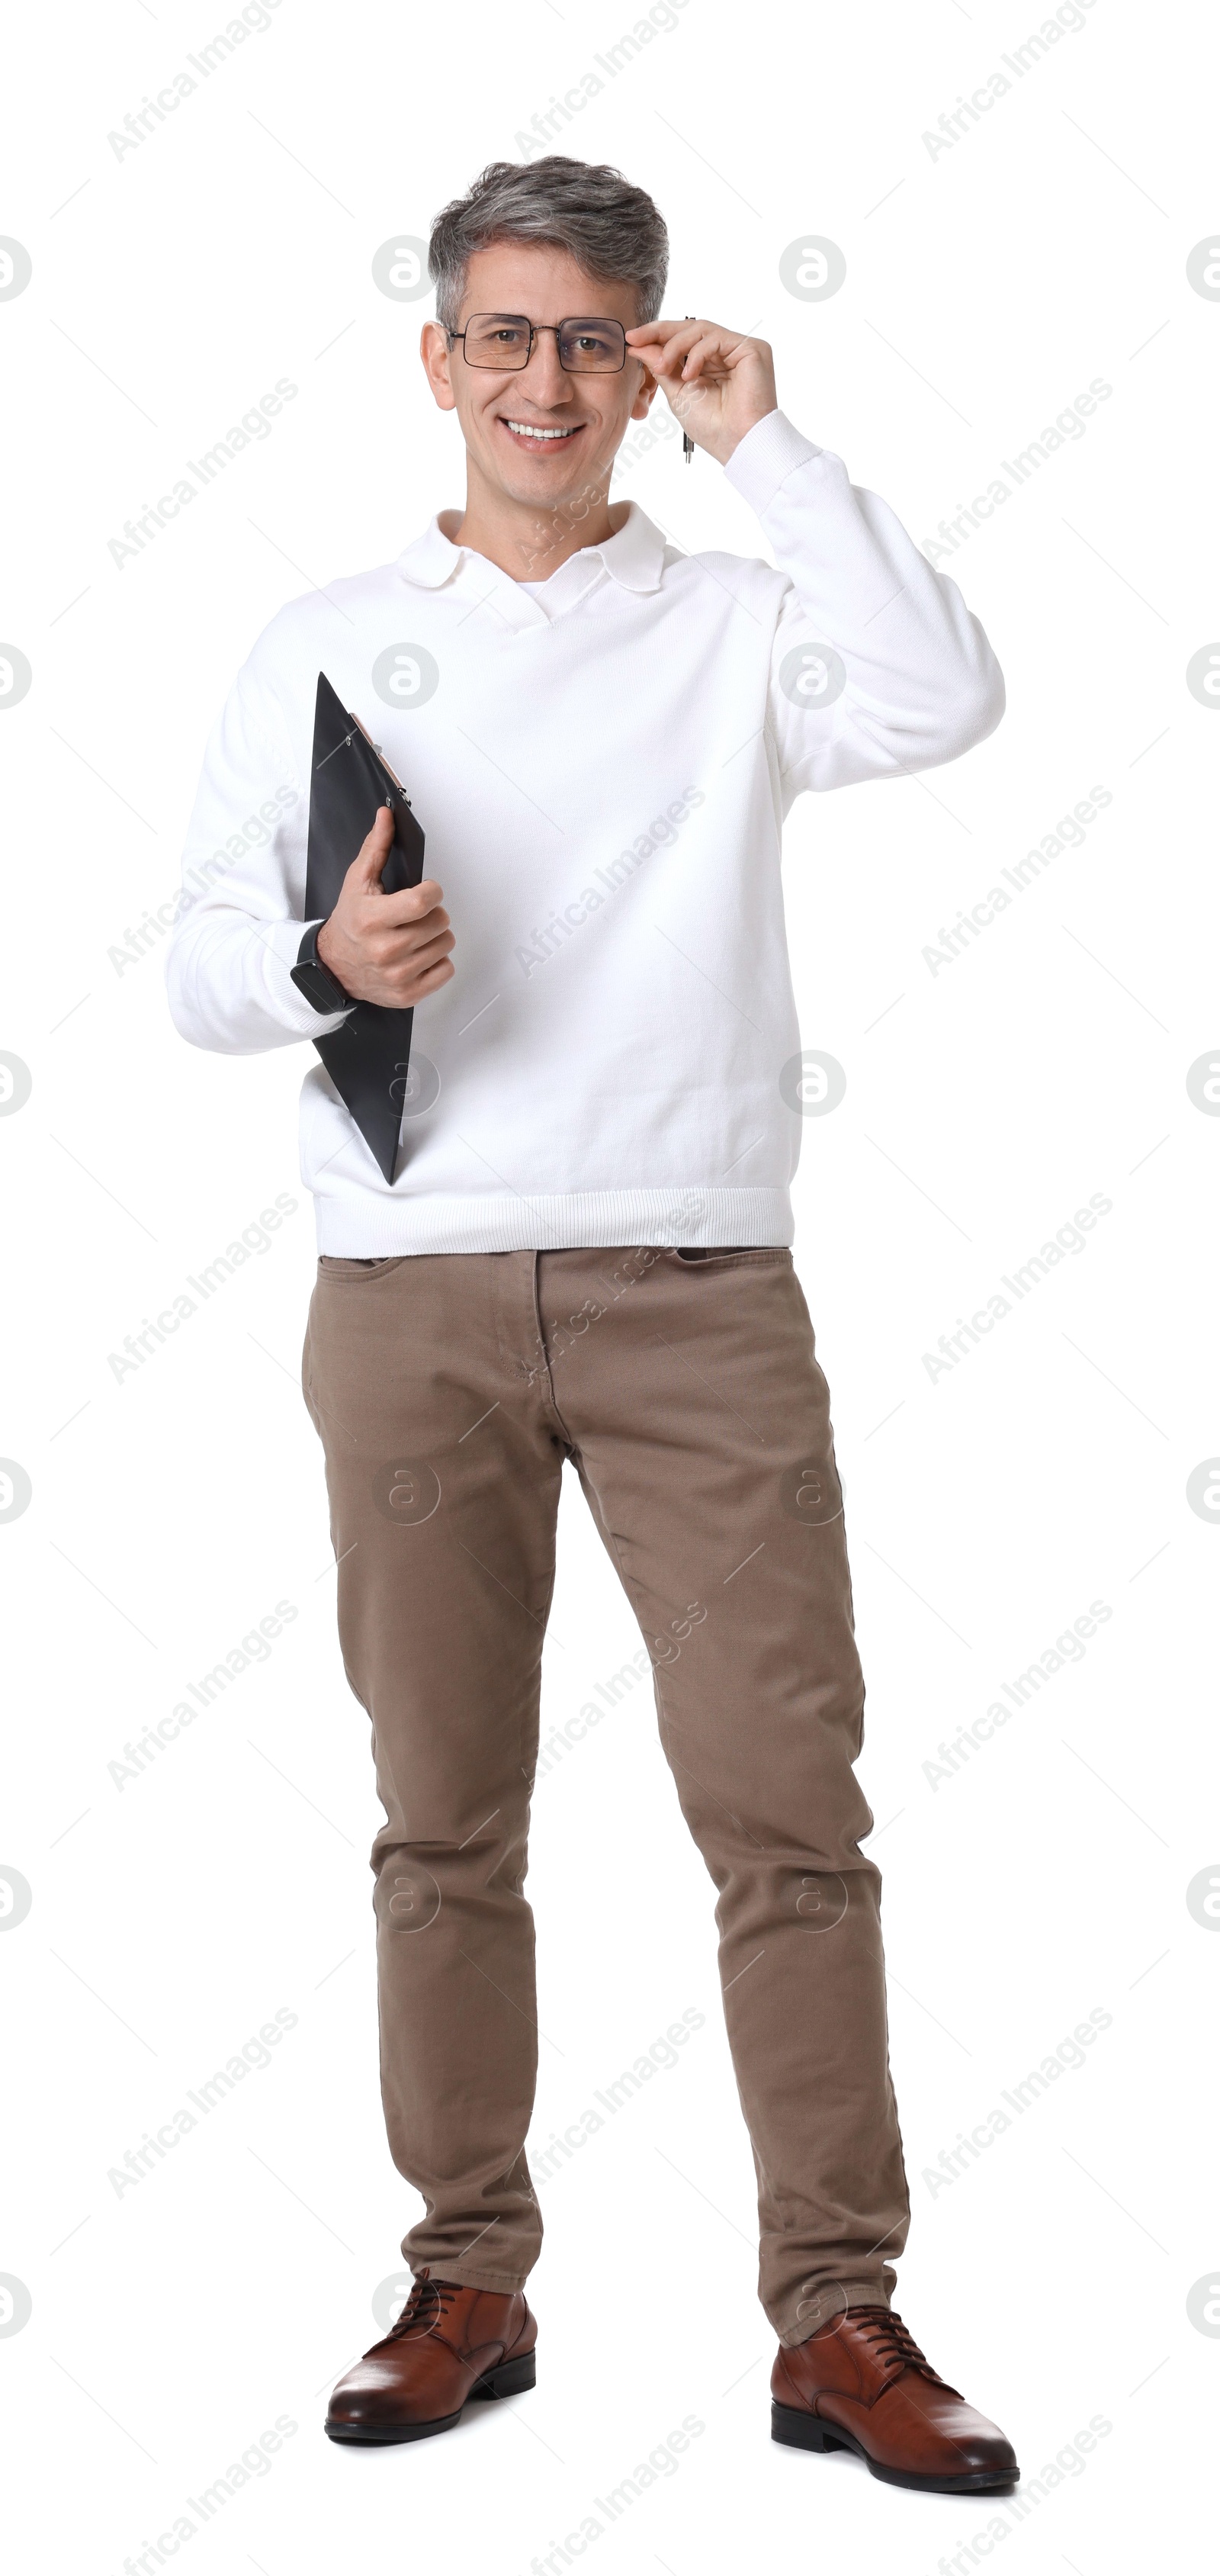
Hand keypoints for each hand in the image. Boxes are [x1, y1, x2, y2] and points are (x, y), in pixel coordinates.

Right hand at [316, 806, 454, 1008]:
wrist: (334, 966)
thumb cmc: (350, 922)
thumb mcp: (357, 881)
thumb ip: (376, 847)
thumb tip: (386, 816)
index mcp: (373, 920)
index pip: (424, 901)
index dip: (432, 892)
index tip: (426, 892)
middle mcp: (386, 950)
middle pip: (440, 922)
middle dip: (433, 914)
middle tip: (415, 916)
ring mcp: (398, 975)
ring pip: (446, 944)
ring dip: (435, 937)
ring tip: (415, 935)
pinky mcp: (408, 994)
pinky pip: (446, 971)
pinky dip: (437, 962)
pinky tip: (419, 955)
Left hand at [624, 317, 776, 465]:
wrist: (737, 443)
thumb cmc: (712, 427)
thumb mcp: (677, 392)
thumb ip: (660, 365)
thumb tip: (637, 346)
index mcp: (709, 364)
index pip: (682, 340)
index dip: (656, 336)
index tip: (631, 339)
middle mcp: (725, 353)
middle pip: (690, 328)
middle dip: (660, 333)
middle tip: (636, 339)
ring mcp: (738, 349)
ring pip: (700, 329)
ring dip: (675, 346)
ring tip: (662, 367)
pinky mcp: (751, 349)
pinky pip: (716, 338)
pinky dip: (697, 354)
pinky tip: (690, 376)